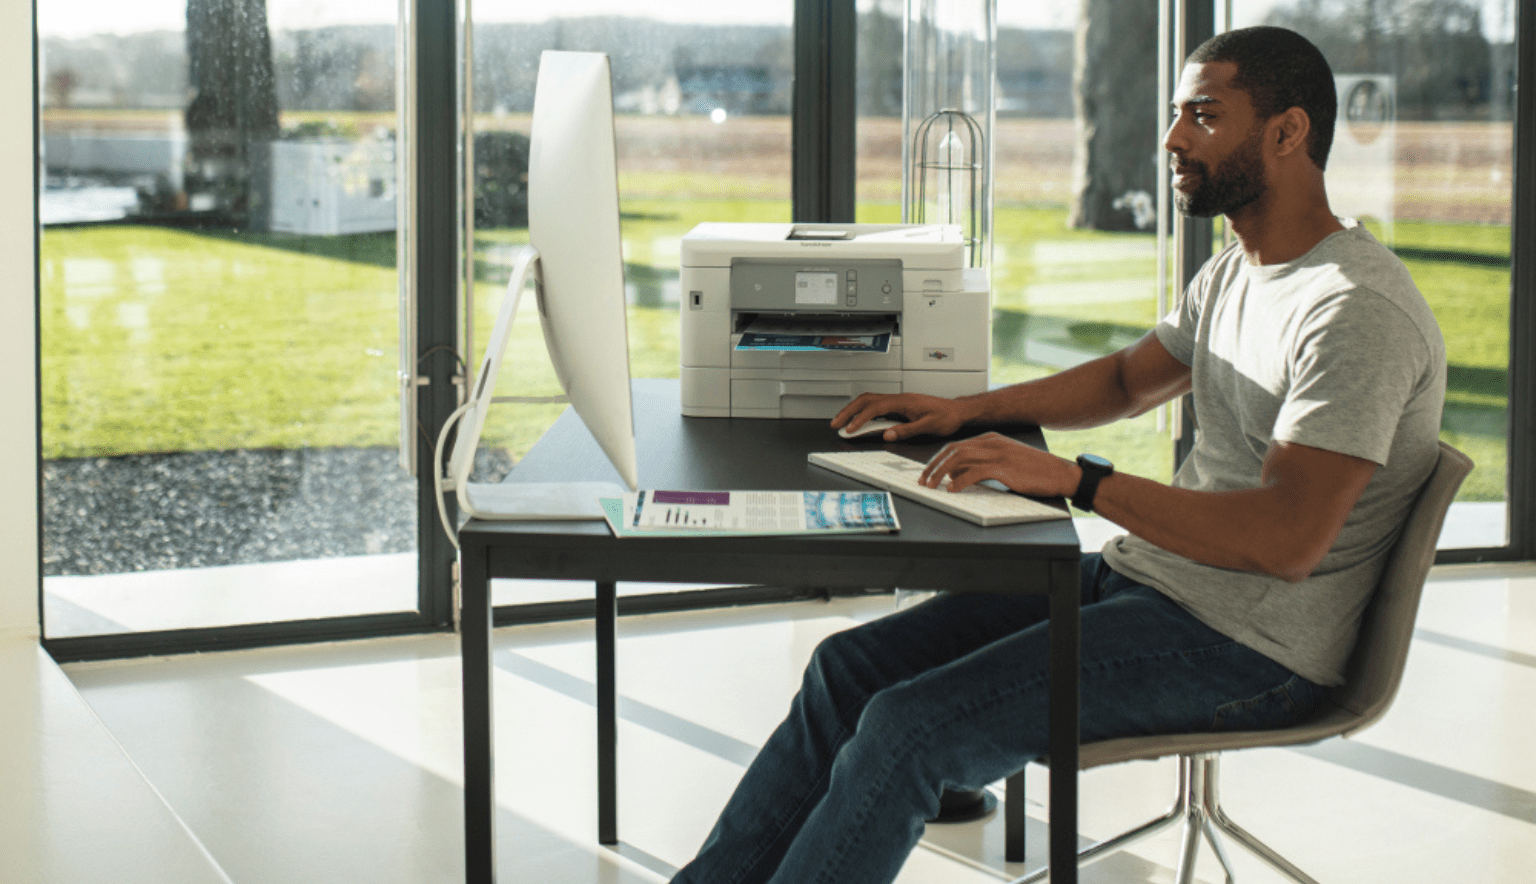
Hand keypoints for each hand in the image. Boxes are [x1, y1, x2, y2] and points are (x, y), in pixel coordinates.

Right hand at [831, 392, 969, 441]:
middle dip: (848, 411)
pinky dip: (863, 413)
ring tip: (842, 422)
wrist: (958, 411)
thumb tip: (887, 435)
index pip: (875, 408)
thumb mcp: (929, 426)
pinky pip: (876, 406)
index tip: (850, 430)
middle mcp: (898, 399)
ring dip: (854, 410)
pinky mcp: (899, 407)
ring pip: (869, 401)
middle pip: (866, 400)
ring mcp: (898, 402)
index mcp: (903, 402)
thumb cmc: (947, 416)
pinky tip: (860, 422)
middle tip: (836, 424)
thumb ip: (907, 430)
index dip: (860, 419)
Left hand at [919, 432, 1079, 496]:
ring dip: (940, 473)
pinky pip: (974, 472)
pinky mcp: (1004, 467)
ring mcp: (997, 453)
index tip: (927, 472)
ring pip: (959, 458)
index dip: (937, 459)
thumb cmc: (1034, 471)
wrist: (1058, 473)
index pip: (955, 446)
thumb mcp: (1004, 462)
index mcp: (990, 440)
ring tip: (932, 486)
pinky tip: (951, 488)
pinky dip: (959, 480)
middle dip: (933, 465)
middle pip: (952, 450)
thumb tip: (957, 475)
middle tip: (923, 480)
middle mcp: (991, 443)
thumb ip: (981, 464)